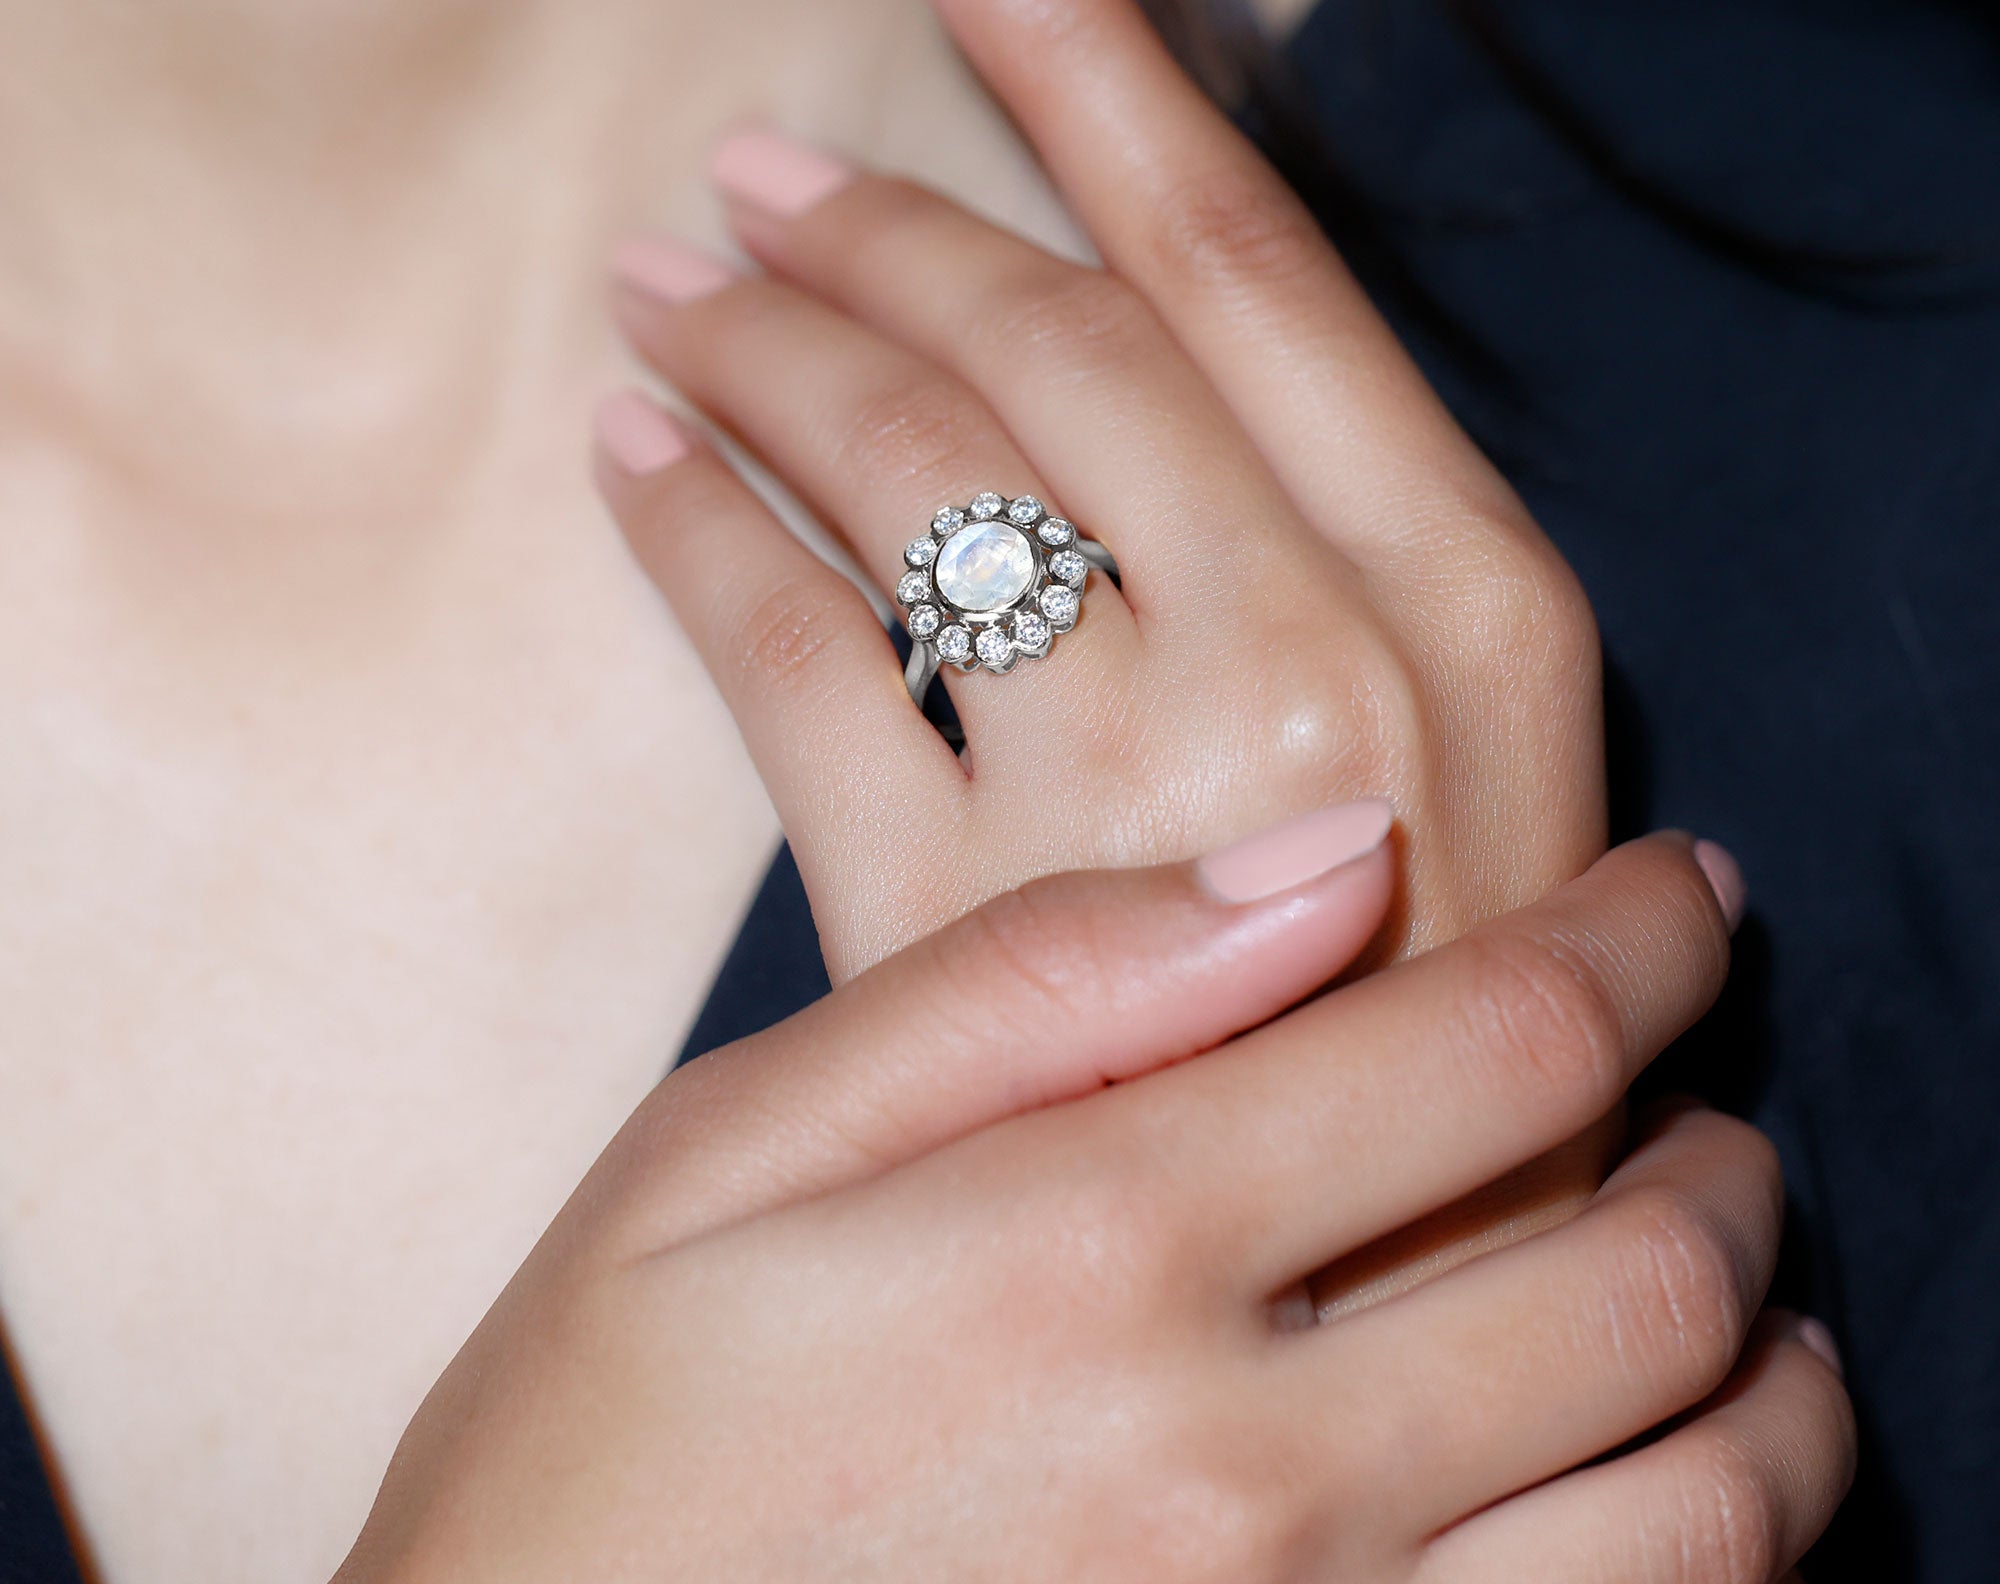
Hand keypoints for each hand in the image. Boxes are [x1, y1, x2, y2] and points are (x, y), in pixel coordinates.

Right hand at [336, 830, 1849, 1582]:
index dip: (1629, 942)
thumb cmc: (602, 1444)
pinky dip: (1713, 1568)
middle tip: (1701, 1091)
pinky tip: (1673, 1501)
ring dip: (1771, 1385)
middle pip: (1637, 1273)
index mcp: (1099, 1245)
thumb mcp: (729, 1149)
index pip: (1487, 1043)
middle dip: (1717, 1147)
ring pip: (1702, 1517)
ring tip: (1753, 1309)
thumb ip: (1023, 990)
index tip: (1681, 897)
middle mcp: (1245, 1469)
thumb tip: (1313, 863)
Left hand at [597, 0, 1600, 979]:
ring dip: (765, 354)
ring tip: (664, 286)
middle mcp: (1320, 659)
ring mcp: (1141, 802)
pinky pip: (797, 678)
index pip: (1238, 246)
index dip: (1073, 44)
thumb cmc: (1432, 984)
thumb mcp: (1456, 728)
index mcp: (1465, 588)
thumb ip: (1315, 525)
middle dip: (882, 220)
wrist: (1418, 1299)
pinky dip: (695, 551)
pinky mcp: (974, 934)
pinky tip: (628, 471)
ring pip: (911, 481)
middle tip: (747, 165)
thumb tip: (1100, 299)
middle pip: (1048, 340)